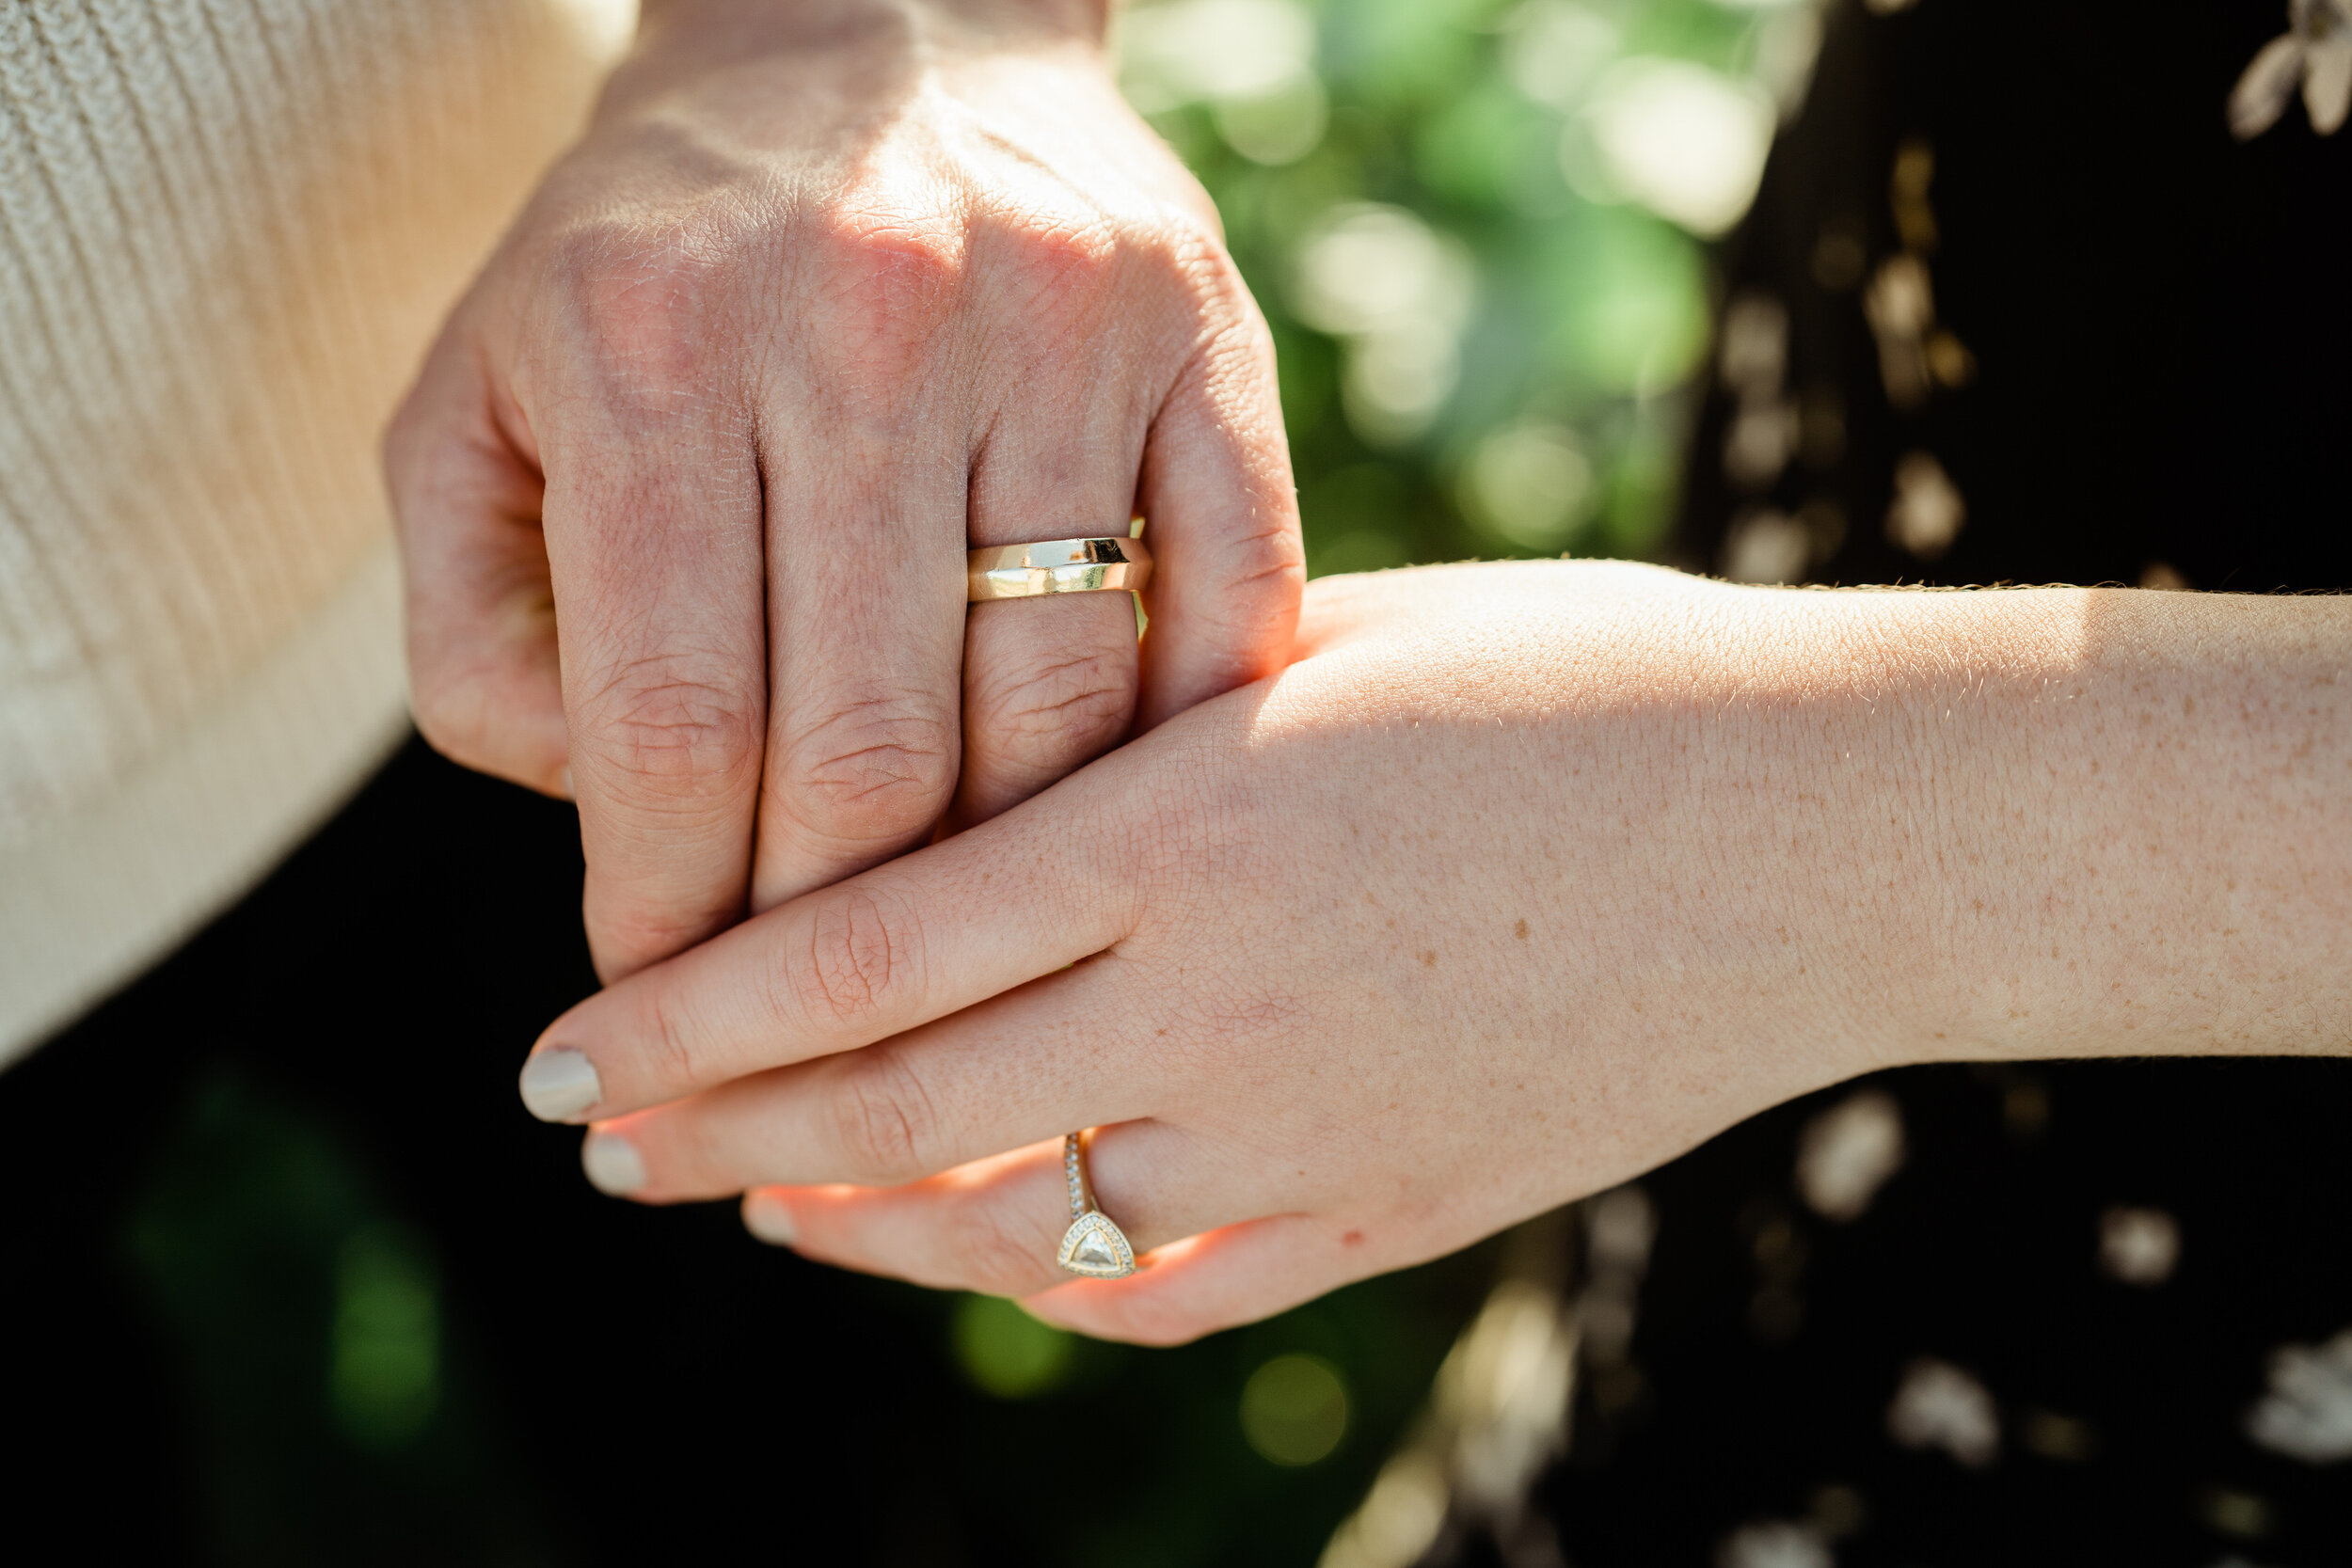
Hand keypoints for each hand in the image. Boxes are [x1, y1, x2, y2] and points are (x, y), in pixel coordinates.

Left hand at [385, 0, 1300, 981]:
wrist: (865, 23)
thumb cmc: (649, 261)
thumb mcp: (474, 401)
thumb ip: (477, 624)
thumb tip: (596, 819)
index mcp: (652, 353)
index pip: (668, 726)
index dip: (668, 917)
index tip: (670, 1012)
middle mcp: (865, 330)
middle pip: (869, 749)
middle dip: (831, 938)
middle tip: (816, 1022)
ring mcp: (1061, 332)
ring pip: (1058, 703)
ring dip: (1007, 872)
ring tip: (955, 942)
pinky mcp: (1204, 338)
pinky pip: (1226, 597)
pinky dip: (1178, 742)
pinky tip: (1119, 820)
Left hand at [519, 562, 2351, 1341]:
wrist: (1828, 829)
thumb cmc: (1585, 683)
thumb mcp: (1338, 651)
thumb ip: (1147, 723)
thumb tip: (986, 779)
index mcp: (1190, 825)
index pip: (865, 947)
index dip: (691, 1014)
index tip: (563, 1052)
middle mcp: (1219, 996)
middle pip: (896, 1100)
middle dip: (718, 1129)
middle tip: (598, 1143)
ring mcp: (1305, 1128)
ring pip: (1010, 1222)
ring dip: (852, 1220)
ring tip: (750, 1203)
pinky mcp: (1391, 1211)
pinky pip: (1164, 1287)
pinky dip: (1035, 1279)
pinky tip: (963, 1252)